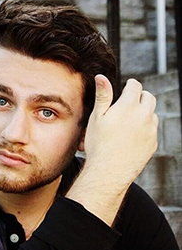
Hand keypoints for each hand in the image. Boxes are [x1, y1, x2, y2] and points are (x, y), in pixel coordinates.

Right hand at [67, 75, 157, 225]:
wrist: (109, 171)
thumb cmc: (99, 144)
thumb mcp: (97, 117)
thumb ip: (103, 95)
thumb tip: (101, 77)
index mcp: (129, 106)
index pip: (135, 86)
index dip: (130, 84)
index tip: (126, 87)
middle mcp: (144, 116)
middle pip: (148, 97)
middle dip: (140, 96)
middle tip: (128, 103)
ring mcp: (151, 130)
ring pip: (153, 113)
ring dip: (144, 112)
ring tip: (129, 121)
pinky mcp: (153, 143)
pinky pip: (153, 130)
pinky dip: (145, 127)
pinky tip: (132, 135)